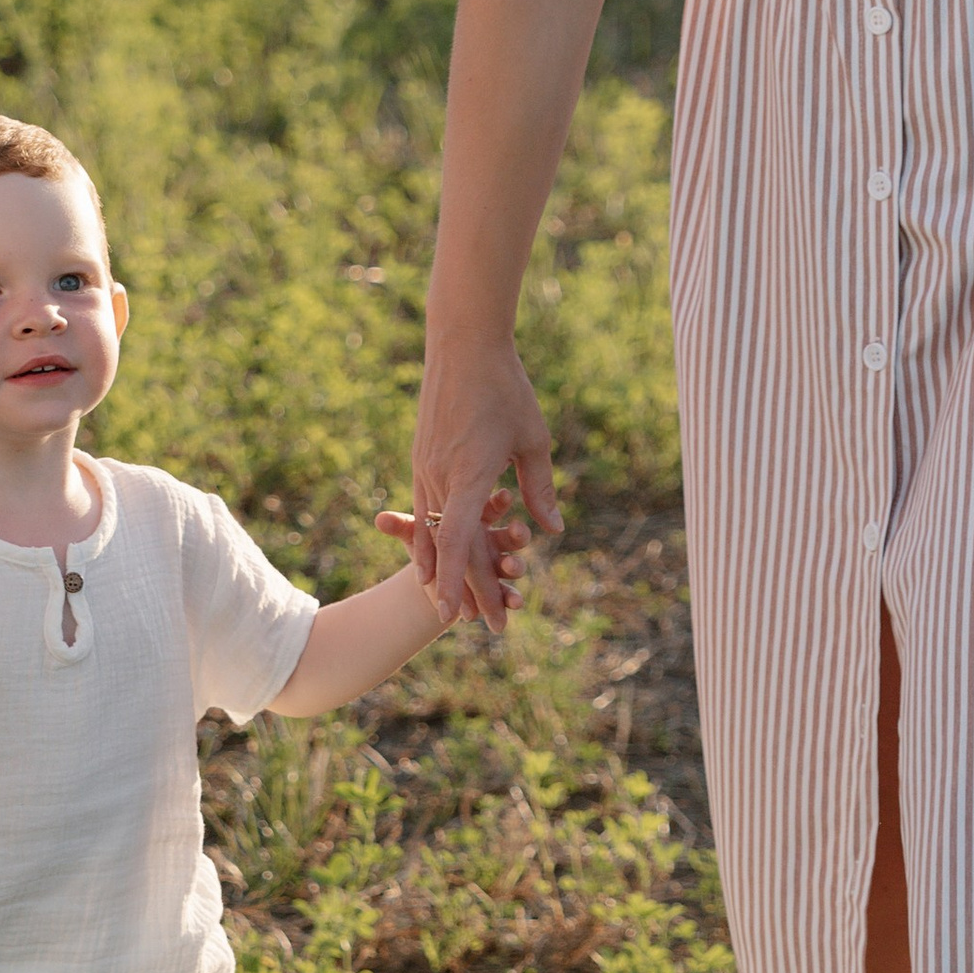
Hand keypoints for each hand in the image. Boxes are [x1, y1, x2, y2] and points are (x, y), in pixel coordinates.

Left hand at [375, 492, 524, 622]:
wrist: (427, 576)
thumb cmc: (423, 541)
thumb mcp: (412, 534)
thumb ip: (403, 528)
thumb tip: (378, 521)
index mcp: (471, 518)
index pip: (486, 508)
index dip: (496, 503)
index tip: (506, 496)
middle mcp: (487, 539)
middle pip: (497, 540)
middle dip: (501, 541)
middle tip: (514, 545)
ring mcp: (494, 561)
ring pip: (506, 562)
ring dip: (511, 568)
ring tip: (514, 568)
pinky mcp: (495, 583)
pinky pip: (504, 590)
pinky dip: (508, 597)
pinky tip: (516, 604)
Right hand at [409, 335, 563, 629]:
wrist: (462, 346)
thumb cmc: (505, 389)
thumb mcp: (533, 440)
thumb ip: (540, 489)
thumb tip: (552, 532)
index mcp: (468, 474)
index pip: (457, 541)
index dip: (458, 582)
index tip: (457, 616)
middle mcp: (439, 476)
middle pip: (446, 547)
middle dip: (462, 590)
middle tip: (483, 626)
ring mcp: (425, 468)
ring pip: (430, 533)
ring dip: (441, 571)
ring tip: (452, 606)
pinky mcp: (421, 459)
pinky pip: (424, 510)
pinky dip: (429, 541)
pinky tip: (432, 561)